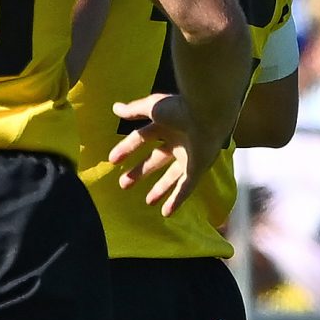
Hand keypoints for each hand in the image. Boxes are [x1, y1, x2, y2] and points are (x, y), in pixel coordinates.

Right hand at [107, 92, 221, 215]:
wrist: (207, 115)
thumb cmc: (180, 108)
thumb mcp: (152, 107)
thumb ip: (134, 110)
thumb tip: (115, 108)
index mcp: (166, 125)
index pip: (142, 138)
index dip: (126, 149)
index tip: (112, 161)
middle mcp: (178, 142)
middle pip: (156, 160)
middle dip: (140, 172)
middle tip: (123, 184)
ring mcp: (189, 156)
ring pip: (172, 176)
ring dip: (160, 189)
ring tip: (148, 202)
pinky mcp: (198, 168)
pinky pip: (186, 187)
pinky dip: (176, 199)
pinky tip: (166, 212)